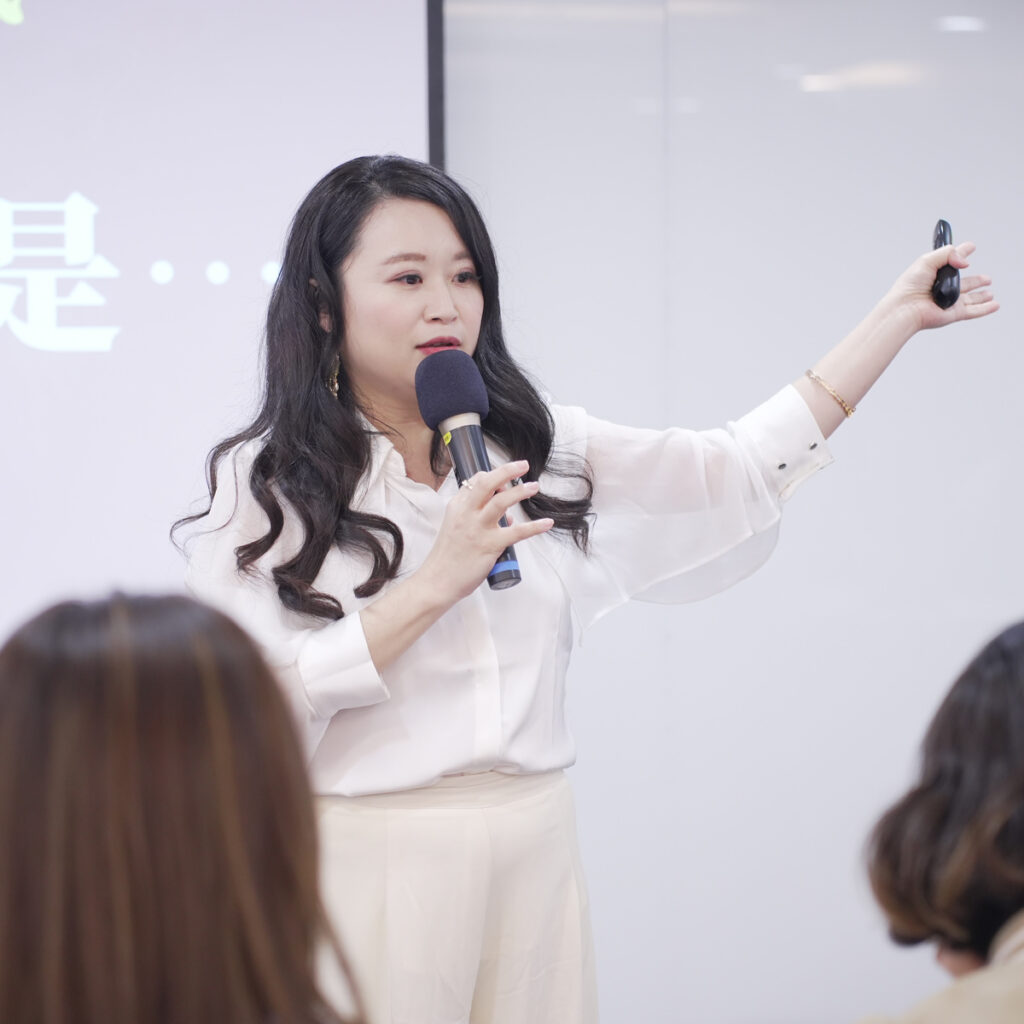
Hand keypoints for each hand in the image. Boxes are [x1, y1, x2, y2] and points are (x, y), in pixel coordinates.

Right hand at [421, 460, 553, 602]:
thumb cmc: (448, 558)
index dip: (493, 475)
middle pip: (487, 484)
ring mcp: (478, 529)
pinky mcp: (490, 546)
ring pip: (501, 502)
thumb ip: (480, 520)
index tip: (506, 476)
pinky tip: (546, 523)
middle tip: (523, 466)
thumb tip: (507, 517)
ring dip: (520, 492)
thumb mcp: (457, 530)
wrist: (438, 581)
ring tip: (534, 487)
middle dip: (507, 471)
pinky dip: (534, 527)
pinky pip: (516, 532)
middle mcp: (466, 514)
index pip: (475, 482)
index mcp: (457, 507)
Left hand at [883, 242, 998, 332]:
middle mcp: (942, 288)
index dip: (961, 253)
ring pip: (970, 298)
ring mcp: (949, 301)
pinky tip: (994, 305)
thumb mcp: (928, 260)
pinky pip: (973, 311)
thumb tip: (965, 262)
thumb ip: (948, 253)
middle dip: (976, 281)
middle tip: (986, 278)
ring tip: (989, 292)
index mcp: (934, 274)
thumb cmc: (909, 287)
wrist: (904, 309)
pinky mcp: (953, 313)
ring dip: (981, 296)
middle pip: (964, 284)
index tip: (970, 247)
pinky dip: (985, 309)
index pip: (951, 262)